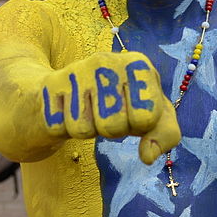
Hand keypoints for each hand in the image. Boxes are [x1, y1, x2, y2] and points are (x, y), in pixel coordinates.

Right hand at [41, 51, 180, 163]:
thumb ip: (165, 134)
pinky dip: (65, 129)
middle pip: (114, 126)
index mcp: (138, 64)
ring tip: (89, 110)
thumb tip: (148, 156)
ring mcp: (77, 70)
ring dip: (88, 130)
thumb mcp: (150, 115)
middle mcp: (107, 60)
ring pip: (85, 130)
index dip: (140, 125)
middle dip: (112, 130)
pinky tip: (68, 110)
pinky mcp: (51, 84)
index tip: (133, 111)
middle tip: (107, 113)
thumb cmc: (119, 104)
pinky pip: (60, 128)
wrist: (71, 95)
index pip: (148, 117)